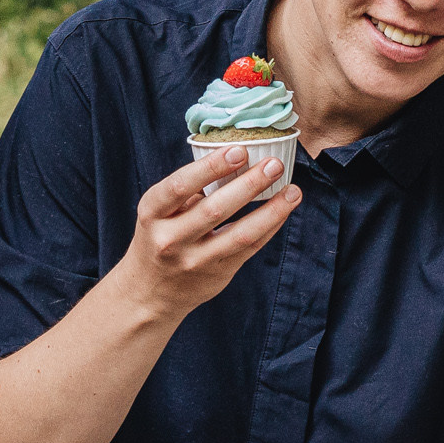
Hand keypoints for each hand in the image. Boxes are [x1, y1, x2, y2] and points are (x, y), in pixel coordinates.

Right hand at [110, 144, 299, 325]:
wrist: (151, 291)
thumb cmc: (159, 236)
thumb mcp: (159, 211)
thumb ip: (188, 190)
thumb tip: (235, 159)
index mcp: (152, 213)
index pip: (180, 186)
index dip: (210, 167)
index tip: (239, 151)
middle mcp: (170, 238)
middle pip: (215, 209)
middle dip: (249, 184)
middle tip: (273, 164)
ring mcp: (195, 260)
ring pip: (240, 233)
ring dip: (271, 210)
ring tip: (292, 190)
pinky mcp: (217, 274)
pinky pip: (249, 248)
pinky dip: (269, 227)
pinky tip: (283, 210)